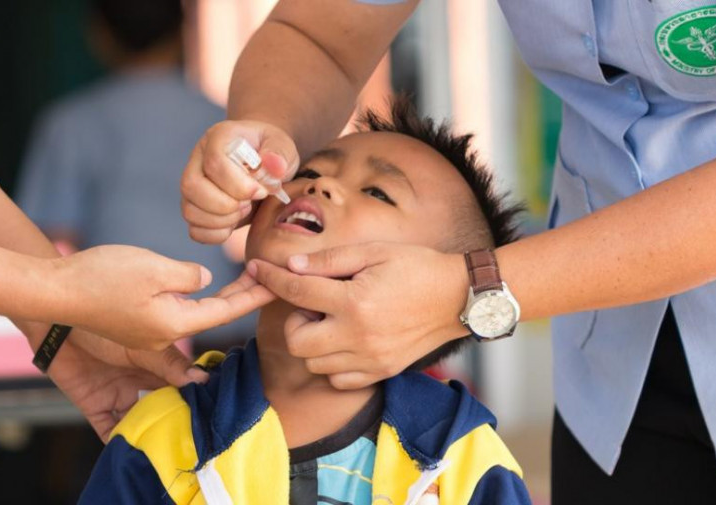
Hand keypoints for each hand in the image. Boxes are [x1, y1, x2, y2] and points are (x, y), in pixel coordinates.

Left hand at [48, 328, 205, 440]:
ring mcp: (120, 395)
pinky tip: (130, 450)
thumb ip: (171, 364)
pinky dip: (118, 442)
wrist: (58, 322)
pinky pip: (109, 430)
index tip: (208, 416)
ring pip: (140, 422)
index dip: (196, 401)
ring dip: (148, 435)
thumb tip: (204, 379)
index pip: (185, 387)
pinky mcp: (96, 406)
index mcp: (161, 366)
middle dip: (174, 423)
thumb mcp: (144, 345)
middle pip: (164, 408)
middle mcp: (144, 382)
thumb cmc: (105, 322)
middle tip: (187, 438)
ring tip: (161, 448)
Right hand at [53, 245, 275, 349]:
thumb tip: (206, 279)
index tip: (276, 283)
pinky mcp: (137, 324)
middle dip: (244, 296)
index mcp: (176, 323)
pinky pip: (178, 313)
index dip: (254, 296)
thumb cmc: (101, 277)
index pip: (227, 311)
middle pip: (216, 315)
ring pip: (199, 314)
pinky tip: (207, 289)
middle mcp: (166, 335)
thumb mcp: (152, 268)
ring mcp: (150, 333)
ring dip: (224, 298)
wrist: (55, 289)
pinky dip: (199, 300)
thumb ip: (187, 275)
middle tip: (269, 277)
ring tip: (248, 280)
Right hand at [181, 120, 300, 243]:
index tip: (261, 191)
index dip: (238, 184)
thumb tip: (275, 165)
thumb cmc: (272, 153)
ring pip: (190, 210)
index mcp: (218, 138)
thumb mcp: (283, 146)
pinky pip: (195, 230)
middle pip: (191, 186)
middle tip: (249, 203)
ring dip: (222, 220)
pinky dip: (216, 234)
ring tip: (244, 210)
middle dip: (225, 204)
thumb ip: (280, 153)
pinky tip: (234, 223)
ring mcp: (193, 185)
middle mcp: (198, 160)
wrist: (265, 166)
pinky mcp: (195, 207)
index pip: (214, 162)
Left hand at [248, 242, 469, 388]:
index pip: (297, 291)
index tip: (257, 270)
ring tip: (333, 320)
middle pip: (297, 341)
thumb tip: (291, 267)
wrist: (458, 298)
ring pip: (314, 363)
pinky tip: (345, 341)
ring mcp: (369, 358)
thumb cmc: (417, 268)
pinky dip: (333, 363)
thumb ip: (331, 260)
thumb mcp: (374, 252)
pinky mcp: (381, 372)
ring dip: (314, 342)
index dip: (272, 278)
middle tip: (314, 303)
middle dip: (295, 320)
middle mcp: (358, 335)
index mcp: (355, 300)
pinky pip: (338, 379)